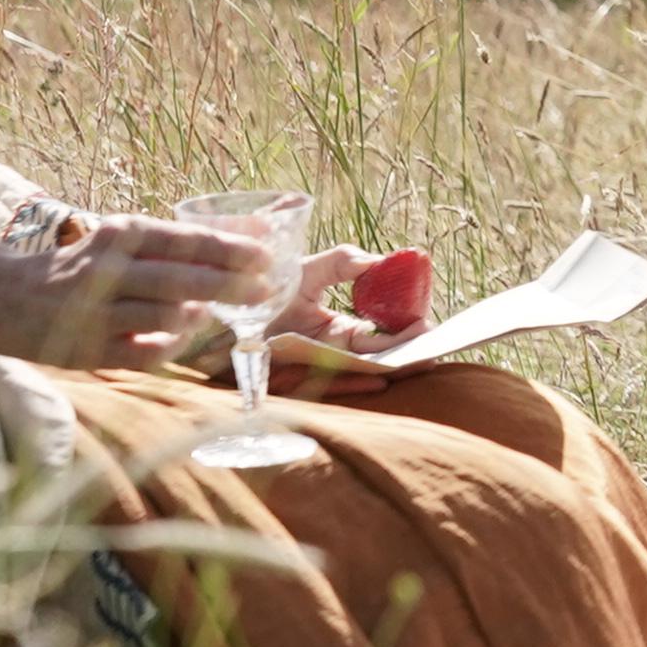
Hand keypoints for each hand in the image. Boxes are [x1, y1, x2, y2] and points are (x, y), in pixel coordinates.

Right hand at [0, 213, 279, 369]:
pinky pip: (147, 353)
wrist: (3, 299)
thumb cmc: (81, 266)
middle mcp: (107, 271)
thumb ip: (176, 245)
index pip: (183, 240)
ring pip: (166, 316)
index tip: (268, 256)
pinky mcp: (90, 351)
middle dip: (229, 285)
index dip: (230, 249)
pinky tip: (179, 337)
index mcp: (118, 235)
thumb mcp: (120, 242)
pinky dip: (171, 346)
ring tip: (210, 312)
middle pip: (181, 279)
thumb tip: (255, 239)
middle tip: (264, 290)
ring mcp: (97, 313)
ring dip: (198, 315)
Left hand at [266, 244, 438, 375]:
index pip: (376, 333)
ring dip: (389, 368)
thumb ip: (344, 262)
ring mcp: (311, 369)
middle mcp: (327, 353)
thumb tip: (380, 261)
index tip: (426, 325)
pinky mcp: (290, 382)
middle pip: (373, 357)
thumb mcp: (308, 270)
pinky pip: (326, 386)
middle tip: (433, 349)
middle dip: (405, 354)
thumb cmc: (262, 291)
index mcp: (335, 330)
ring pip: (356, 371)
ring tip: (420, 361)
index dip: (402, 330)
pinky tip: (381, 378)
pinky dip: (354, 384)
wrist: (213, 315)